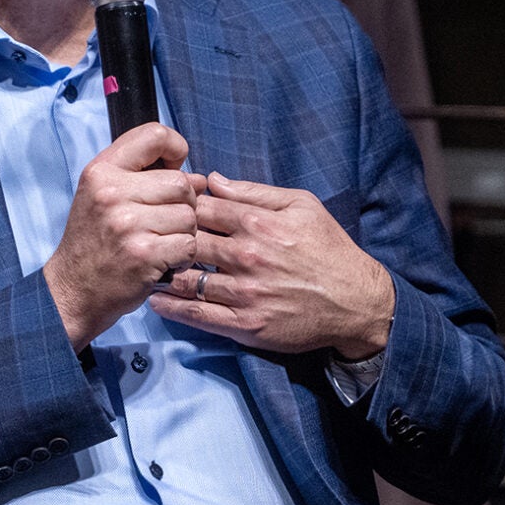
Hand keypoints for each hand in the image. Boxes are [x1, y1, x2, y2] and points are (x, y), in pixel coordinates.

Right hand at [42, 124, 199, 347]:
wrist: (72, 290)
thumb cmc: (93, 242)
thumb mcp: (103, 196)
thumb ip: (144, 177)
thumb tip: (198, 177)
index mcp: (102, 171)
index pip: (154, 135)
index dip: (175, 149)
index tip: (172, 169)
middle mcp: (112, 193)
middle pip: (181, 183)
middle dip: (183, 204)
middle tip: (163, 222)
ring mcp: (127, 224)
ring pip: (189, 215)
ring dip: (184, 233)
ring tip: (160, 242)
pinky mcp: (144, 254)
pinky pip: (189, 244)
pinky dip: (183, 256)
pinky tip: (163, 260)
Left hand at [147, 171, 394, 356]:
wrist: (356, 302)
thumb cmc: (329, 249)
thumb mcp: (302, 205)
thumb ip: (255, 192)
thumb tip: (214, 180)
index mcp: (258, 223)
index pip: (201, 207)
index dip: (181, 205)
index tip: (170, 208)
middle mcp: (248, 257)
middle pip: (187, 240)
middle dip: (167, 237)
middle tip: (153, 237)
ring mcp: (245, 293)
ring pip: (187, 279)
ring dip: (163, 272)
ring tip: (148, 267)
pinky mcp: (245, 324)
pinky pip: (198, 315)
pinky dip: (172, 307)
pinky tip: (156, 299)